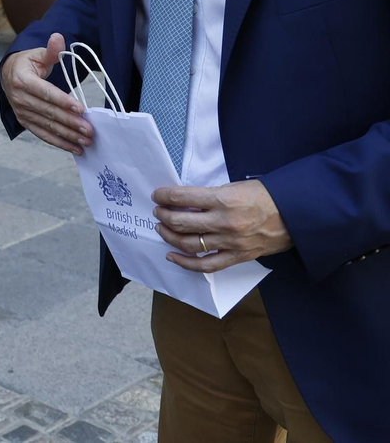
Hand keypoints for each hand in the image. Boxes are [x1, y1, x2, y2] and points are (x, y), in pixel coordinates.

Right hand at [0, 32, 91, 153]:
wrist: (8, 74)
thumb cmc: (28, 63)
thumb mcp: (37, 54)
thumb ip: (51, 50)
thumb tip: (58, 38)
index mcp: (22, 79)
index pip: (45, 92)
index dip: (63, 101)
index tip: (80, 109)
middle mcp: (19, 98)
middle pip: (48, 112)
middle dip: (70, 122)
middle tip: (89, 129)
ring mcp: (21, 112)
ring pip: (47, 126)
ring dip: (68, 135)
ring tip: (86, 141)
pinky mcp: (25, 122)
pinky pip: (43, 134)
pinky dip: (59, 142)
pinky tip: (75, 148)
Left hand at [153, 180, 292, 272]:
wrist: (295, 215)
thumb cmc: (265, 196)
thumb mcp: (235, 187)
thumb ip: (210, 195)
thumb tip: (184, 200)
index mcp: (223, 199)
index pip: (182, 197)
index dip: (164, 196)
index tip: (157, 195)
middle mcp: (224, 222)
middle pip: (181, 222)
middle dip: (164, 216)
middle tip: (158, 212)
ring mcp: (231, 242)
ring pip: (190, 244)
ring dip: (170, 236)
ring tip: (162, 229)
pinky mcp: (238, 257)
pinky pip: (207, 266)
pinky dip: (186, 263)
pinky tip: (172, 256)